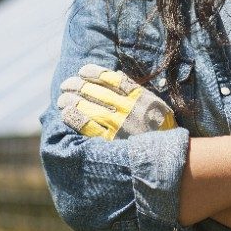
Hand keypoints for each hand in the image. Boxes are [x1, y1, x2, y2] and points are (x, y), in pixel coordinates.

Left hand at [57, 63, 176, 139]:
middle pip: (94, 90)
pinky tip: (66, 113)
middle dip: (76, 86)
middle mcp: (127, 107)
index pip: (109, 78)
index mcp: (138, 96)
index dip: (92, 72)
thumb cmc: (161, 131)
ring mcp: (118, 124)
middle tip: (65, 86)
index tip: (82, 71)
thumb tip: (116, 74)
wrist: (169, 158)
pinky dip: (75, 117)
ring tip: (62, 99)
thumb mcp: (155, 105)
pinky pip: (88, 126)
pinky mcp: (111, 140)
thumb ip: (136, 91)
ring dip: (71, 100)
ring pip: (88, 106)